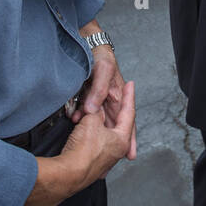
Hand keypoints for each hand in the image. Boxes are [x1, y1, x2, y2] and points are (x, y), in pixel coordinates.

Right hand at [58, 80, 135, 193]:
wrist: (67, 174)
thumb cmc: (83, 149)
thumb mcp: (91, 121)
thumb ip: (96, 111)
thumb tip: (94, 109)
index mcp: (122, 139)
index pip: (129, 112)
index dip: (129, 96)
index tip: (130, 85)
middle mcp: (117, 151)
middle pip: (117, 124)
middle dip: (113, 110)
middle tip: (113, 97)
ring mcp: (105, 160)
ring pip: (104, 134)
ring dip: (97, 123)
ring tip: (91, 114)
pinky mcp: (93, 165)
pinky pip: (94, 144)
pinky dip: (90, 133)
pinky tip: (83, 130)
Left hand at [78, 46, 136, 160]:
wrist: (86, 42)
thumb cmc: (100, 54)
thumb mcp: (103, 71)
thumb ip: (98, 91)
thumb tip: (91, 111)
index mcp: (118, 95)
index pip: (126, 120)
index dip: (130, 138)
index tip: (131, 153)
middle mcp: (110, 99)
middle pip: (113, 125)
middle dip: (112, 144)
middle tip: (108, 164)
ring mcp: (98, 98)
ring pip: (98, 120)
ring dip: (92, 132)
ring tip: (86, 144)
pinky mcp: (87, 96)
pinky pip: (86, 112)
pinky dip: (81, 120)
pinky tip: (74, 124)